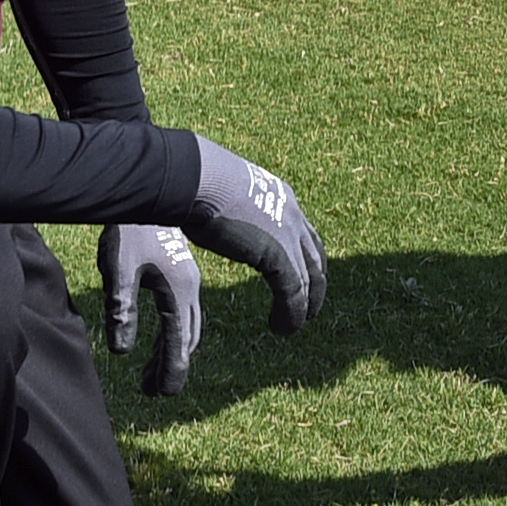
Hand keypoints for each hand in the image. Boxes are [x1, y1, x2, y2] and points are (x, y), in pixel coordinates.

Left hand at [99, 222, 202, 395]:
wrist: (149, 190)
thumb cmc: (129, 230)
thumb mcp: (119, 270)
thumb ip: (121, 310)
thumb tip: (121, 352)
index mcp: (179, 290)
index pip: (179, 341)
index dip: (172, 370)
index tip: (165, 395)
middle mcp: (190, 288)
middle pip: (186, 337)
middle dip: (172, 365)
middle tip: (156, 391)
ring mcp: (188, 279)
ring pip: (185, 326)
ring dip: (170, 352)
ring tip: (148, 377)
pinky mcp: (179, 272)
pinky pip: (182, 312)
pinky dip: (172, 333)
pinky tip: (158, 341)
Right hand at [182, 137, 327, 335]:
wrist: (193, 177)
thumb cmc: (192, 180)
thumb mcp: (222, 193)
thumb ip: (228, 206)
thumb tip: (213, 208)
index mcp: (278, 196)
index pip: (302, 232)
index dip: (304, 259)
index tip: (298, 278)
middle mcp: (291, 214)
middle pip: (314, 256)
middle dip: (314, 285)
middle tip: (308, 308)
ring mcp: (288, 234)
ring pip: (309, 279)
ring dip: (303, 307)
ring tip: (292, 326)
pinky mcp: (279, 254)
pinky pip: (294, 292)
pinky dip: (291, 314)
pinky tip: (280, 328)